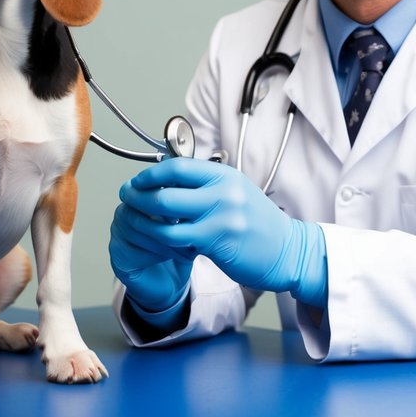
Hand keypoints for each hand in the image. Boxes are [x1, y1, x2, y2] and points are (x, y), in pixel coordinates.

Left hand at [118, 159, 327, 305]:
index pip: (178, 166)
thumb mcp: (236, 192)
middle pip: (166, 190)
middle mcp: (223, 191)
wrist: (288, 250)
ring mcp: (221, 216)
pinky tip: (159, 243)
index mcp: (225, 175)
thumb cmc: (259, 224)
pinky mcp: (218, 241)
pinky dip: (163, 241)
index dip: (151, 174)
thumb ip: (207, 186)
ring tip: (135, 223)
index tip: (137, 181)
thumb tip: (169, 181)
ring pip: (166, 218)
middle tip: (127, 200)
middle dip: (139, 196)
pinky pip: (178, 239)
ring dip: (144, 222)